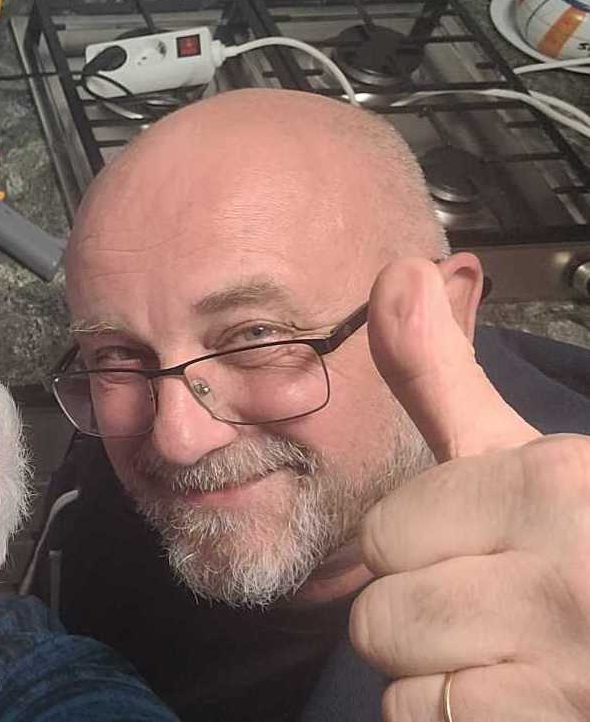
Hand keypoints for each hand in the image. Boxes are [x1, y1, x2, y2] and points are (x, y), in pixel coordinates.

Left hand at [349, 258, 589, 721]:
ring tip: (511, 652)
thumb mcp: (534, 456)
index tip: (487, 549)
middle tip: (500, 608)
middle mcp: (568, 574)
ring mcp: (571, 669)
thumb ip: (444, 378)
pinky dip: (461, 720)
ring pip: (400, 677)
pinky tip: (520, 699)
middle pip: (380, 612)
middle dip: (423, 614)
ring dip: (441, 673)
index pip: (384, 533)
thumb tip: (392, 273)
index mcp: (555, 487)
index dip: (422, 548)